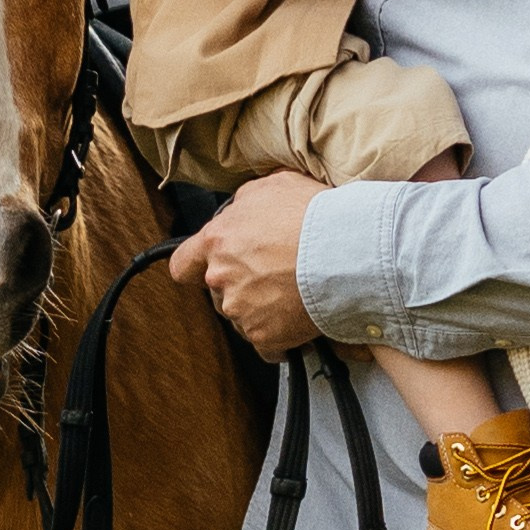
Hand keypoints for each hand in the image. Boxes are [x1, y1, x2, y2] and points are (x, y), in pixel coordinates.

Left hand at [169, 171, 324, 358]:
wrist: (346, 251)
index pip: (183, 264)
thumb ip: (246, 202)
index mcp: (217, 240)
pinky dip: (281, 335)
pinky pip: (266, 344)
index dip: (195, 267)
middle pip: (218, 290)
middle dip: (240, 283)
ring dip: (260, 307)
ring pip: (242, 315)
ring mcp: (241, 310)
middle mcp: (222, 277)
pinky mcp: (264, 337)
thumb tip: (242, 210)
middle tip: (272, 272)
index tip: (207, 268)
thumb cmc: (313, 215)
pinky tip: (298, 317)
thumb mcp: (273, 185)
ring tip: (292, 291)